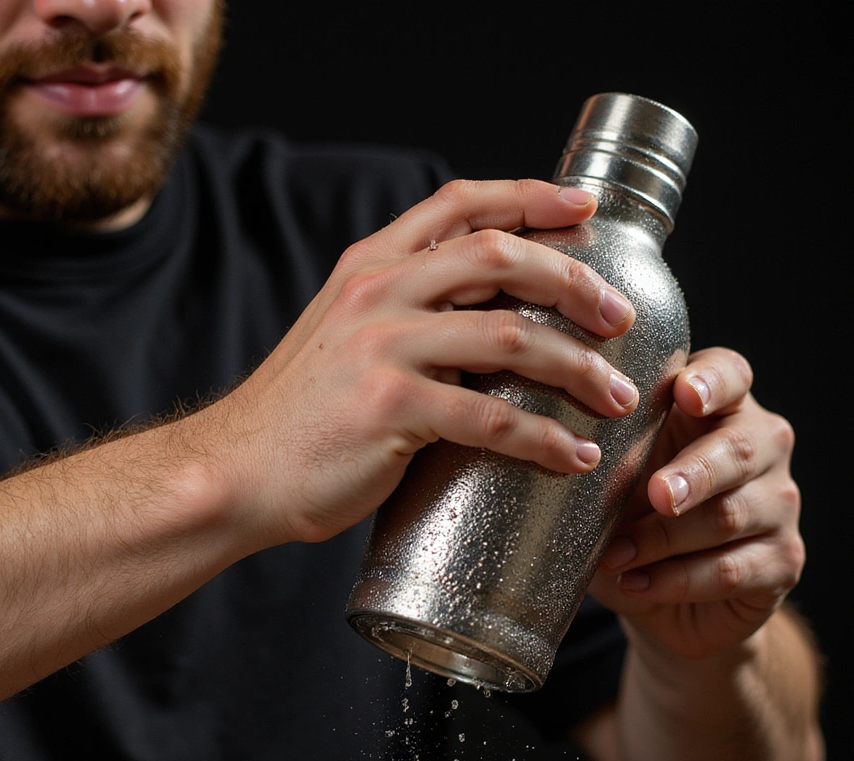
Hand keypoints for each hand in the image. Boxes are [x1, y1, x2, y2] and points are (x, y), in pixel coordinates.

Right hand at [198, 179, 639, 546]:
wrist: (234, 471)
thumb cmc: (297, 415)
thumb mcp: (339, 336)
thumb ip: (403, 314)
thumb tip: (485, 322)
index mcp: (368, 267)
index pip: (460, 204)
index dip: (530, 197)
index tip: (585, 208)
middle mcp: (377, 292)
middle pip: (500, 258)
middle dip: (576, 281)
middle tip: (620, 317)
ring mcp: (382, 348)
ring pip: (511, 339)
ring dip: (579, 368)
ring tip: (617, 395)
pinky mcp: (389, 408)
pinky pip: (491, 420)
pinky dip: (543, 439)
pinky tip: (571, 456)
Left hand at [589, 346, 804, 658]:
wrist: (665, 599)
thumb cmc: (630, 517)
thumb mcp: (609, 481)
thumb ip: (601, 456)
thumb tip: (561, 453)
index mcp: (718, 407)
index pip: (730, 374)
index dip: (712, 381)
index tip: (685, 393)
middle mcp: (760, 445)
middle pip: (738, 449)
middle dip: (693, 473)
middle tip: (657, 494)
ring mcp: (778, 502)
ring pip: (730, 515)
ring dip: (663, 539)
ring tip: (615, 556)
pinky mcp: (783, 560)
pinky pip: (733, 569)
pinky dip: (676, 580)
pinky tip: (635, 583)